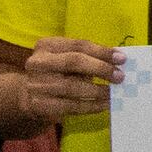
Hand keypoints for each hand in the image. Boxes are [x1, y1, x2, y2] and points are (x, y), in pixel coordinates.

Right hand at [0, 37, 122, 123]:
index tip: (122, 58)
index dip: (102, 51)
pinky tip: (104, 105)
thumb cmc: (57, 74)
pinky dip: (90, 106)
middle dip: (100, 68)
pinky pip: (69, 106)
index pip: (78, 45)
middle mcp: (37, 62)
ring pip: (71, 87)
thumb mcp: (68, 60)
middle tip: (119, 77)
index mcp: (46, 45)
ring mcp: (35, 84)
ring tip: (113, 93)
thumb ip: (89, 58)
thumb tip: (119, 60)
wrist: (29, 98)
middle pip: (73, 62)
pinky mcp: (38, 105)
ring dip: (97, 91)